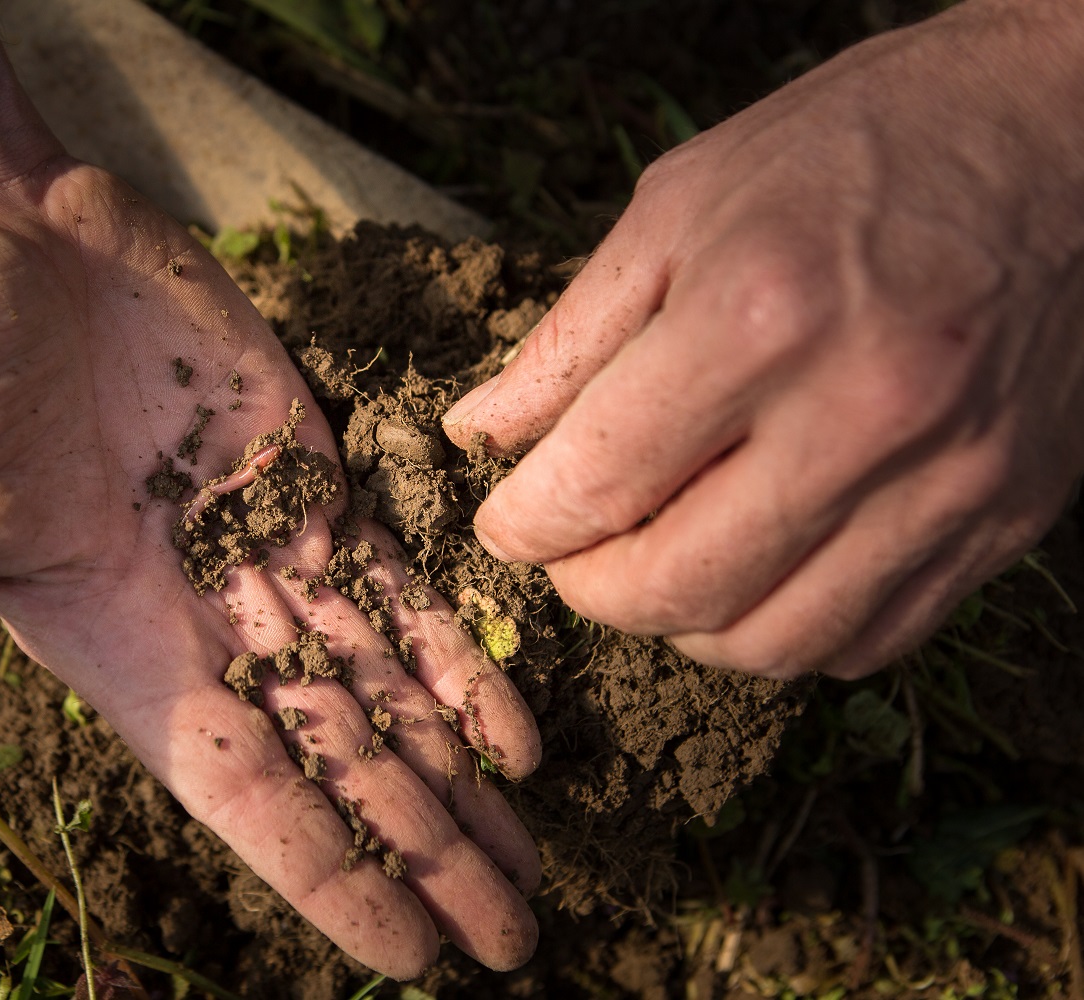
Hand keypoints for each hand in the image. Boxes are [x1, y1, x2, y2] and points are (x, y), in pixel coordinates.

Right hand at [0, 1, 540, 976]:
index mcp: (111, 647)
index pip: (239, 785)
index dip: (325, 871)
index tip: (410, 953)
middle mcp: (201, 618)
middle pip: (335, 760)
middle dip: (423, 852)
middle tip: (514, 944)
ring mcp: (264, 547)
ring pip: (381, 689)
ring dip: (458, 780)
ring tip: (529, 872)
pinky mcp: (306, 475)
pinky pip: (398, 585)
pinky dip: (458, 655)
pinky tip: (518, 735)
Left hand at [443, 0, 1083, 679]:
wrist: (1056, 133)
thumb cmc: (852, 151)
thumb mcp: (680, 208)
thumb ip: (570, 339)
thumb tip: (480, 434)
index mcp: (760, 315)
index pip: (599, 483)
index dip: (525, 525)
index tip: (507, 523)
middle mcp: (864, 411)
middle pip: (677, 585)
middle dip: (589, 588)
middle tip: (571, 552)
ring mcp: (949, 476)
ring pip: (770, 640)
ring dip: (683, 623)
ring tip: (657, 563)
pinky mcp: (1005, 515)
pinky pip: (866, 638)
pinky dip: (784, 629)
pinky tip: (755, 569)